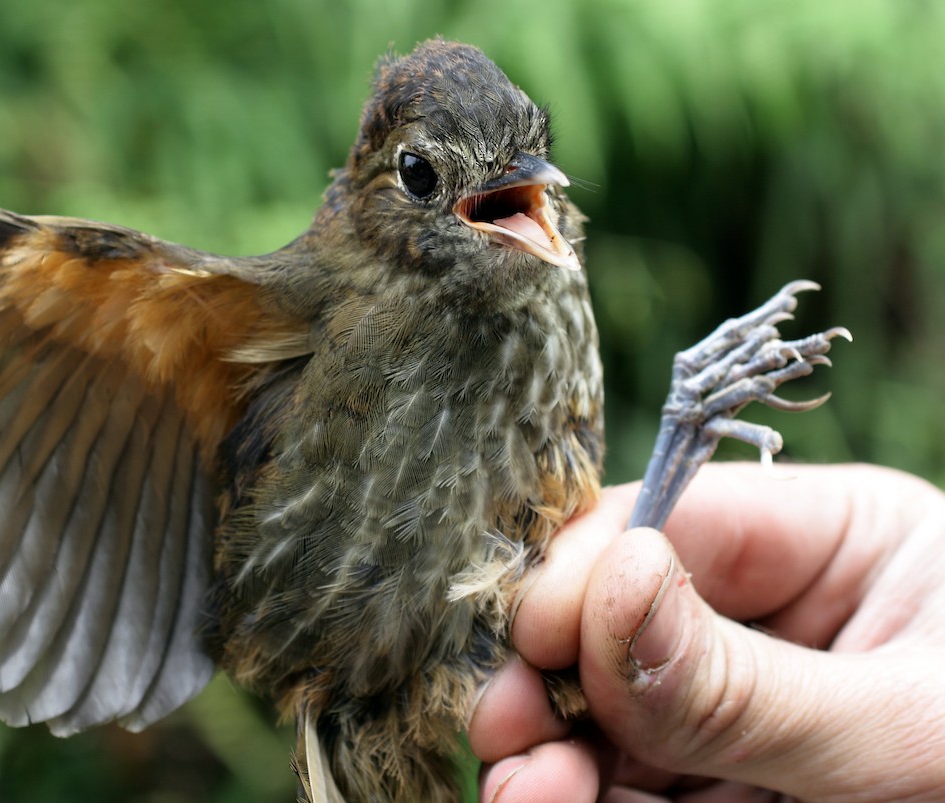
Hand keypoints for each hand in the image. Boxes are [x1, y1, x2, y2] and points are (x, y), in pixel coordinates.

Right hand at [469, 461, 944, 801]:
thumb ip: (747, 681)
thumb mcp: (911, 730)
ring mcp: (749, 710)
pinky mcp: (735, 789)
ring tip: (524, 794)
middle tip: (506, 736)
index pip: (677, 522)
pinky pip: (641, 784)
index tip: (533, 644)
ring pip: (615, 715)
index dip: (589, 572)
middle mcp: (778, 619)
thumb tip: (605, 587)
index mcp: (838, 545)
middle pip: (622, 623)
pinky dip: (591, 799)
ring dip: (556, 753)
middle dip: (556, 678)